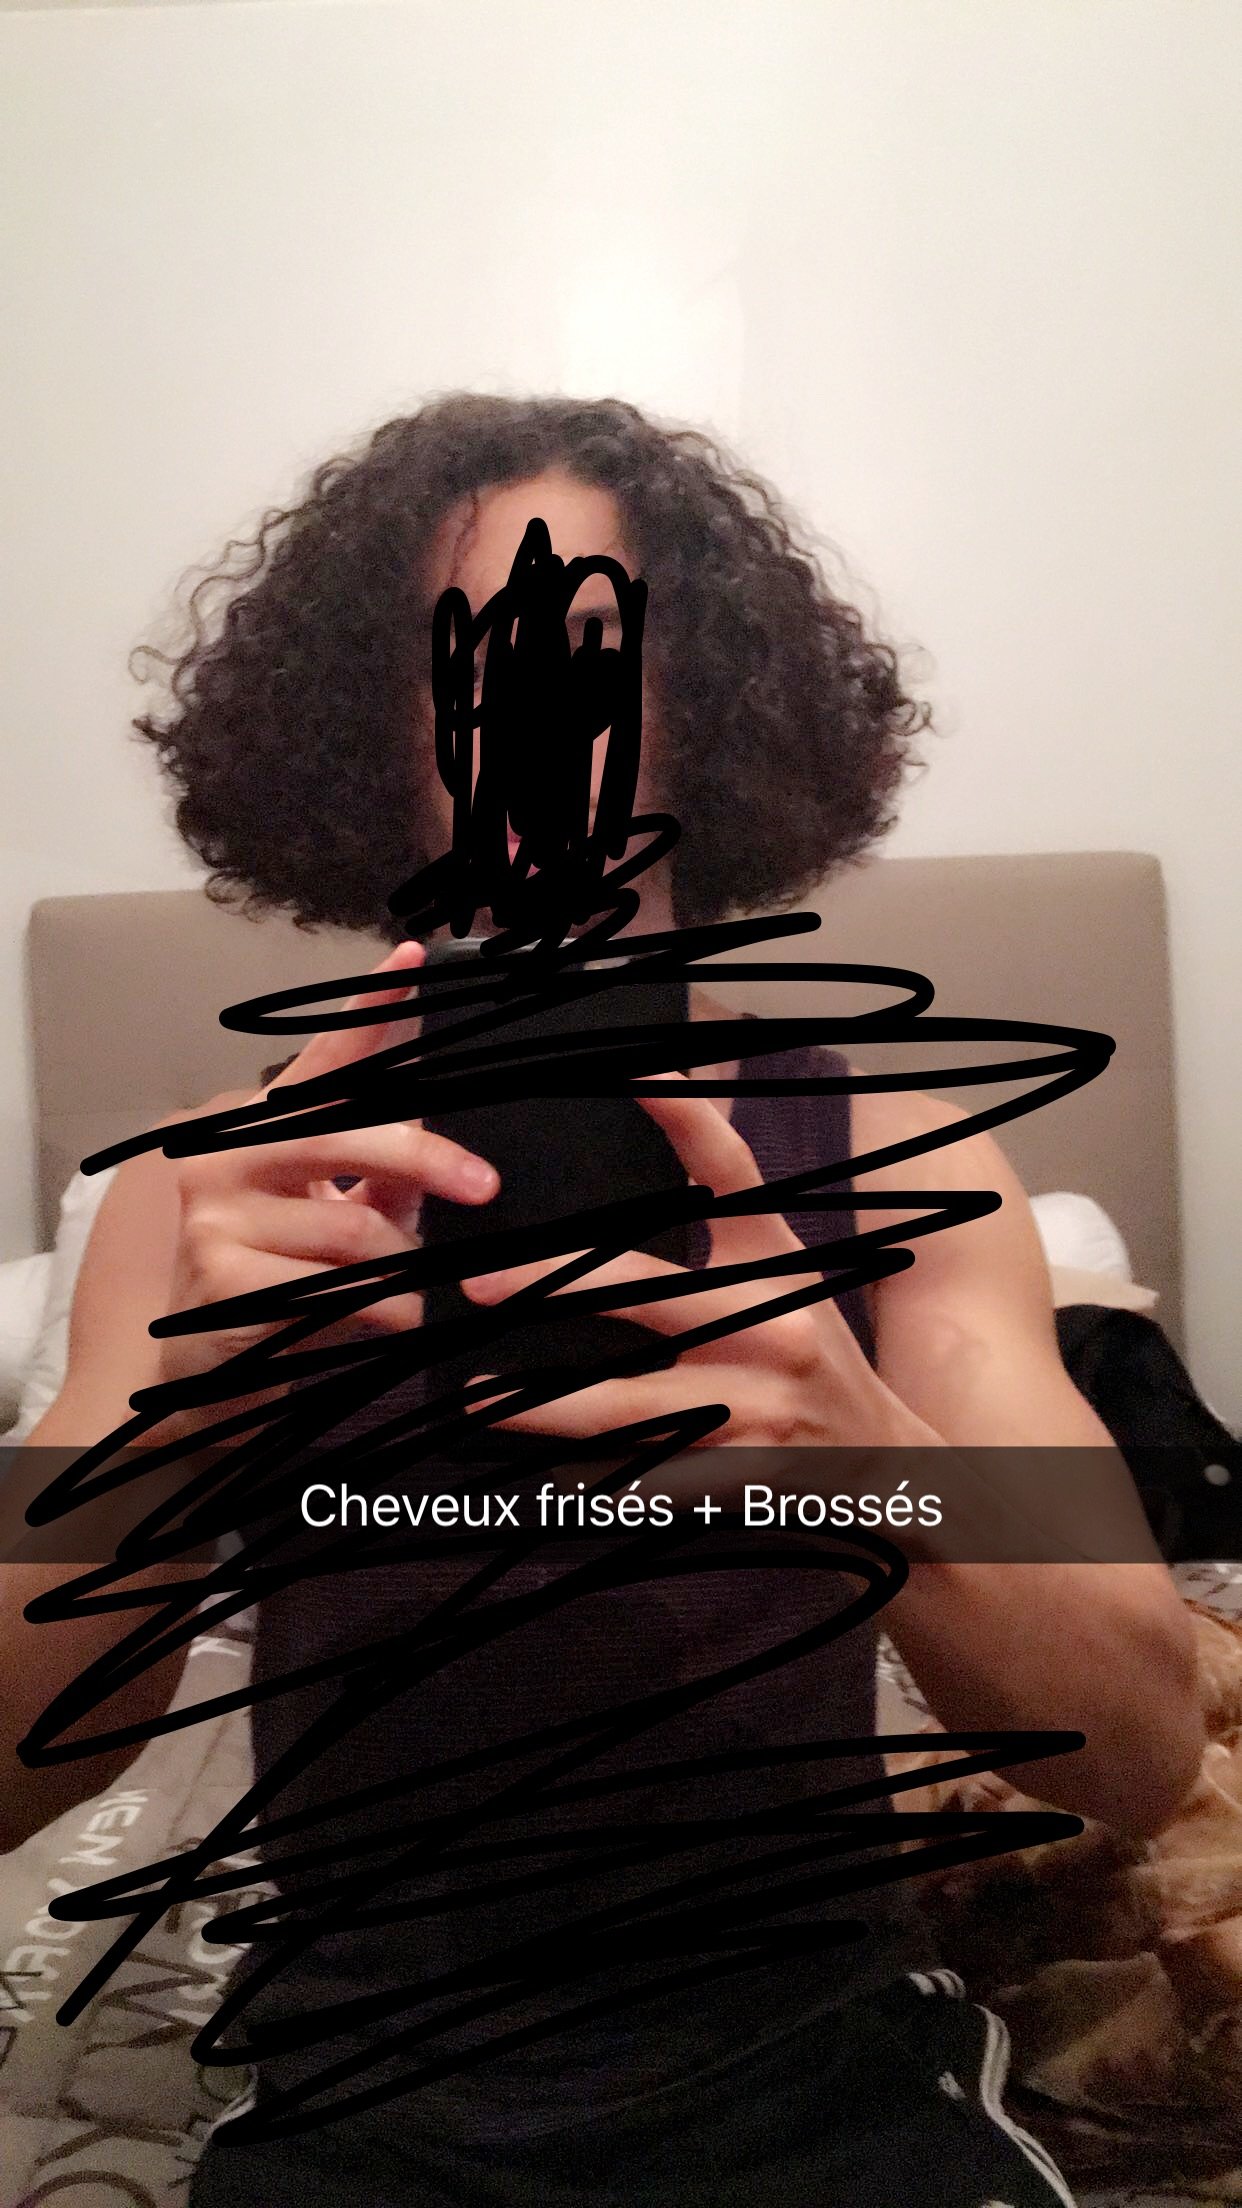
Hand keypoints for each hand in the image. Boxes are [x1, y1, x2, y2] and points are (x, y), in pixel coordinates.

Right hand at [156, 942, 499, 1406]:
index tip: (411, 959)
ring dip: (401, 1269)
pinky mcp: (219, 1272)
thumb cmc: (283, 1284)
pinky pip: (341, 1290)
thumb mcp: (337, 1218)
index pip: (322, 1061)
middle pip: (347, 1132)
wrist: (205, 1378)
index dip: (369, 1012)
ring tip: (397, 1294)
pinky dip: (381, 1313)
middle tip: (485, 1186)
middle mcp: (226, 1154)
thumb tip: (437, 1136)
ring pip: (357, 1227)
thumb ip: (379, 1174)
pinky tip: (377, 1325)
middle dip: (427, 1159)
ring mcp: (216, 1211)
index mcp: (260, 1128)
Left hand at [463, 1075, 929, 1489]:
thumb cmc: (811, 1358)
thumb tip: (638, 1161)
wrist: (887, 1465)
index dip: (688, 1115)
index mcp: (775, 1263)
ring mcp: (762, 1403)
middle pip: (650, 1295)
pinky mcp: (751, 1473)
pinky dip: (596, 1481)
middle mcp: (774, 1323)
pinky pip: (652, 1476)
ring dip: (547, 1405)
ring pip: (632, 1405)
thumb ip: (721, 1232)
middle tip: (483, 1283)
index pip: (734, 1171)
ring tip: (476, 1396)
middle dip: (560, 1287)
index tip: (636, 1070)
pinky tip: (542, 1482)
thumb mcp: (780, 1281)